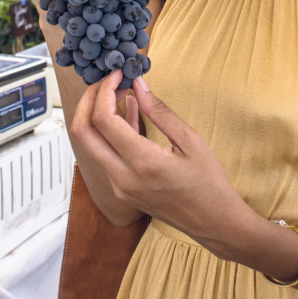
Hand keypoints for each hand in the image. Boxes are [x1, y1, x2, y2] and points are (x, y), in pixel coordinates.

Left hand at [70, 70, 254, 256]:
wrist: (214, 224)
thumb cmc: (209, 184)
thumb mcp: (190, 140)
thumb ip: (160, 111)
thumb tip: (138, 84)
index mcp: (142, 163)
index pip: (103, 119)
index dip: (104, 90)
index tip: (118, 74)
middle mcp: (123, 178)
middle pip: (83, 133)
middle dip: (89, 100)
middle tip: (108, 81)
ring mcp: (119, 187)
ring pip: (90, 145)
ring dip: (97, 115)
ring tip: (119, 91)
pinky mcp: (122, 191)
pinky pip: (105, 155)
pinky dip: (110, 132)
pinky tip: (127, 112)